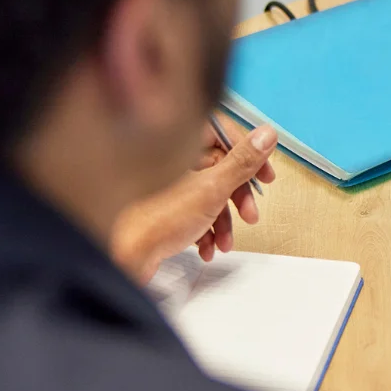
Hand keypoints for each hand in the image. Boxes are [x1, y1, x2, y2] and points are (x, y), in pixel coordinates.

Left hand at [111, 123, 277, 281]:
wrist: (123, 257)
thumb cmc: (156, 220)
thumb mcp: (213, 189)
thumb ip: (243, 161)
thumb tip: (267, 134)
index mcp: (178, 145)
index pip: (222, 134)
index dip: (248, 155)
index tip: (264, 176)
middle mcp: (169, 160)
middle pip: (218, 168)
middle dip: (237, 196)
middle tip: (250, 214)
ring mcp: (164, 185)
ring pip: (207, 194)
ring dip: (222, 220)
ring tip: (226, 242)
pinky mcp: (160, 208)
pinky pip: (192, 212)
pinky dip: (204, 230)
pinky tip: (206, 249)